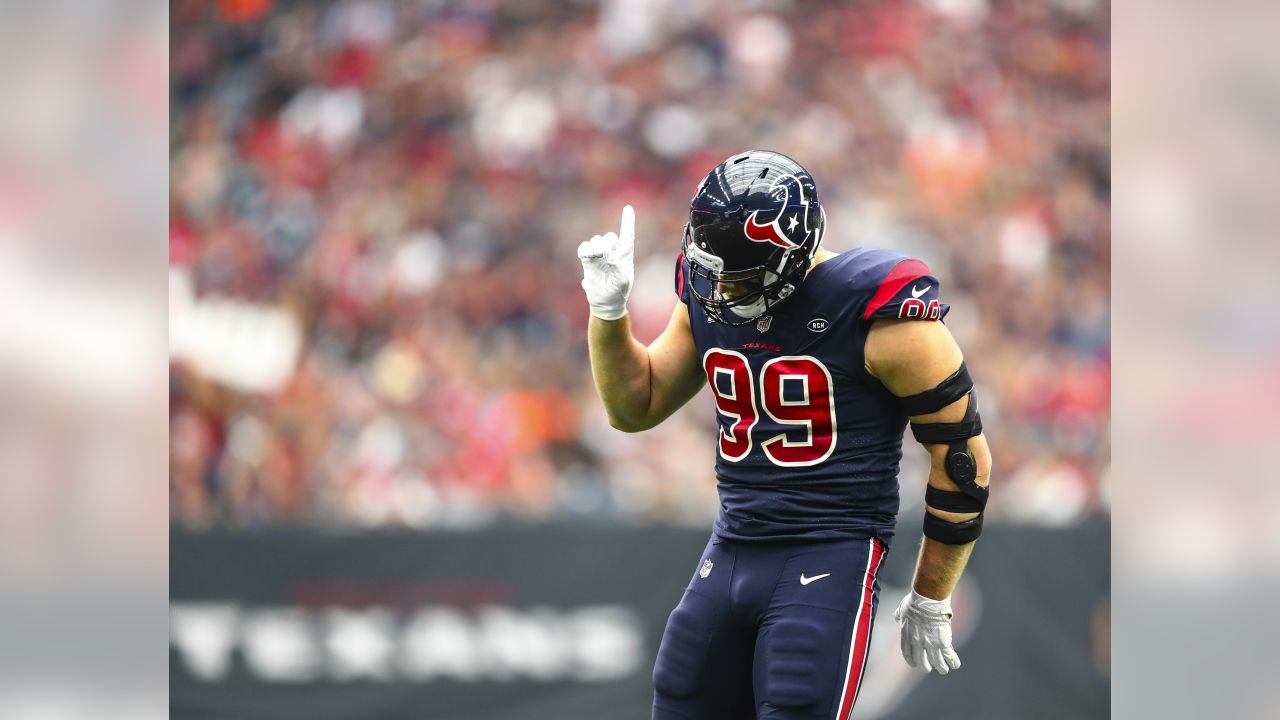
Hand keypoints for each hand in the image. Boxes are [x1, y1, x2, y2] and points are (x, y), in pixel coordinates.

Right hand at [577, 205, 634, 320]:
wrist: (605, 302)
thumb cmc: (618, 291)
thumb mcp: (621, 279)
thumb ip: (614, 262)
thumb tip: (603, 249)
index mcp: (625, 255)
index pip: (627, 234)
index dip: (628, 221)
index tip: (628, 208)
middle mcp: (612, 252)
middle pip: (609, 237)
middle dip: (607, 243)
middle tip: (604, 254)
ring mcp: (599, 255)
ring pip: (596, 241)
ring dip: (596, 247)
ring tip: (597, 258)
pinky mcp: (588, 260)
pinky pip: (584, 248)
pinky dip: (584, 249)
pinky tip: (586, 255)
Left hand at [893, 590, 961, 674]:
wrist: (928, 600)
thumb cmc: (915, 602)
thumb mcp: (902, 609)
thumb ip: (899, 615)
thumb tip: (896, 616)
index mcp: (907, 635)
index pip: (907, 653)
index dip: (911, 661)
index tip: (914, 664)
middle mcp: (918, 643)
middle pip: (922, 661)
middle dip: (926, 667)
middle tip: (929, 668)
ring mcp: (931, 644)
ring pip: (936, 662)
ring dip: (941, 667)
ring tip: (944, 670)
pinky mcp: (943, 642)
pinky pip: (949, 656)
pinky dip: (953, 661)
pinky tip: (955, 665)